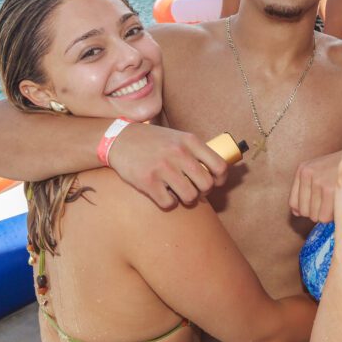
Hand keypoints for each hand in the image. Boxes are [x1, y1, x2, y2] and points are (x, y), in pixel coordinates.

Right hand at [108, 123, 227, 207]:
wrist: (120, 139)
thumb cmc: (154, 141)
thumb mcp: (179, 138)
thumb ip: (197, 151)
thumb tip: (218, 173)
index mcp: (190, 141)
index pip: (220, 166)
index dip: (220, 179)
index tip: (215, 182)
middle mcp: (179, 153)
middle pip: (207, 184)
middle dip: (203, 191)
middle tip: (194, 189)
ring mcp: (163, 168)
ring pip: (190, 196)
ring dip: (186, 198)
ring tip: (178, 192)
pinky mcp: (148, 181)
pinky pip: (169, 203)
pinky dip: (169, 202)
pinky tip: (163, 193)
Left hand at [289, 149, 341, 222]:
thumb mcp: (321, 170)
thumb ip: (306, 190)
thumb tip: (295, 213)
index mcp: (303, 169)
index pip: (294, 203)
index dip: (307, 209)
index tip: (321, 205)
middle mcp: (308, 173)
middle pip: (304, 211)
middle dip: (318, 212)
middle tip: (332, 202)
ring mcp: (318, 181)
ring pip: (314, 216)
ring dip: (326, 214)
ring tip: (337, 202)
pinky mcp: (329, 190)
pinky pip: (324, 217)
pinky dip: (333, 217)